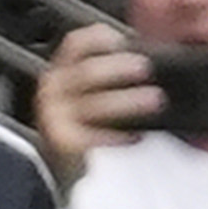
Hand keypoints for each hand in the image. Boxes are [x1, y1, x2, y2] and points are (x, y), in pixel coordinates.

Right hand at [31, 19, 159, 169]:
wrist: (65, 170)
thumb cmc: (85, 130)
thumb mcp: (91, 96)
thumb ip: (110, 77)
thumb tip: (145, 64)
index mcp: (61, 73)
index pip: (76, 44)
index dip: (100, 38)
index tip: (124, 41)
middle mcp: (53, 91)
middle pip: (88, 71)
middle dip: (120, 67)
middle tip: (146, 68)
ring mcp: (55, 117)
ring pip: (95, 103)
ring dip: (128, 100)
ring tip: (155, 100)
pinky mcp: (63, 143)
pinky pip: (96, 136)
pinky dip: (120, 136)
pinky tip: (137, 137)